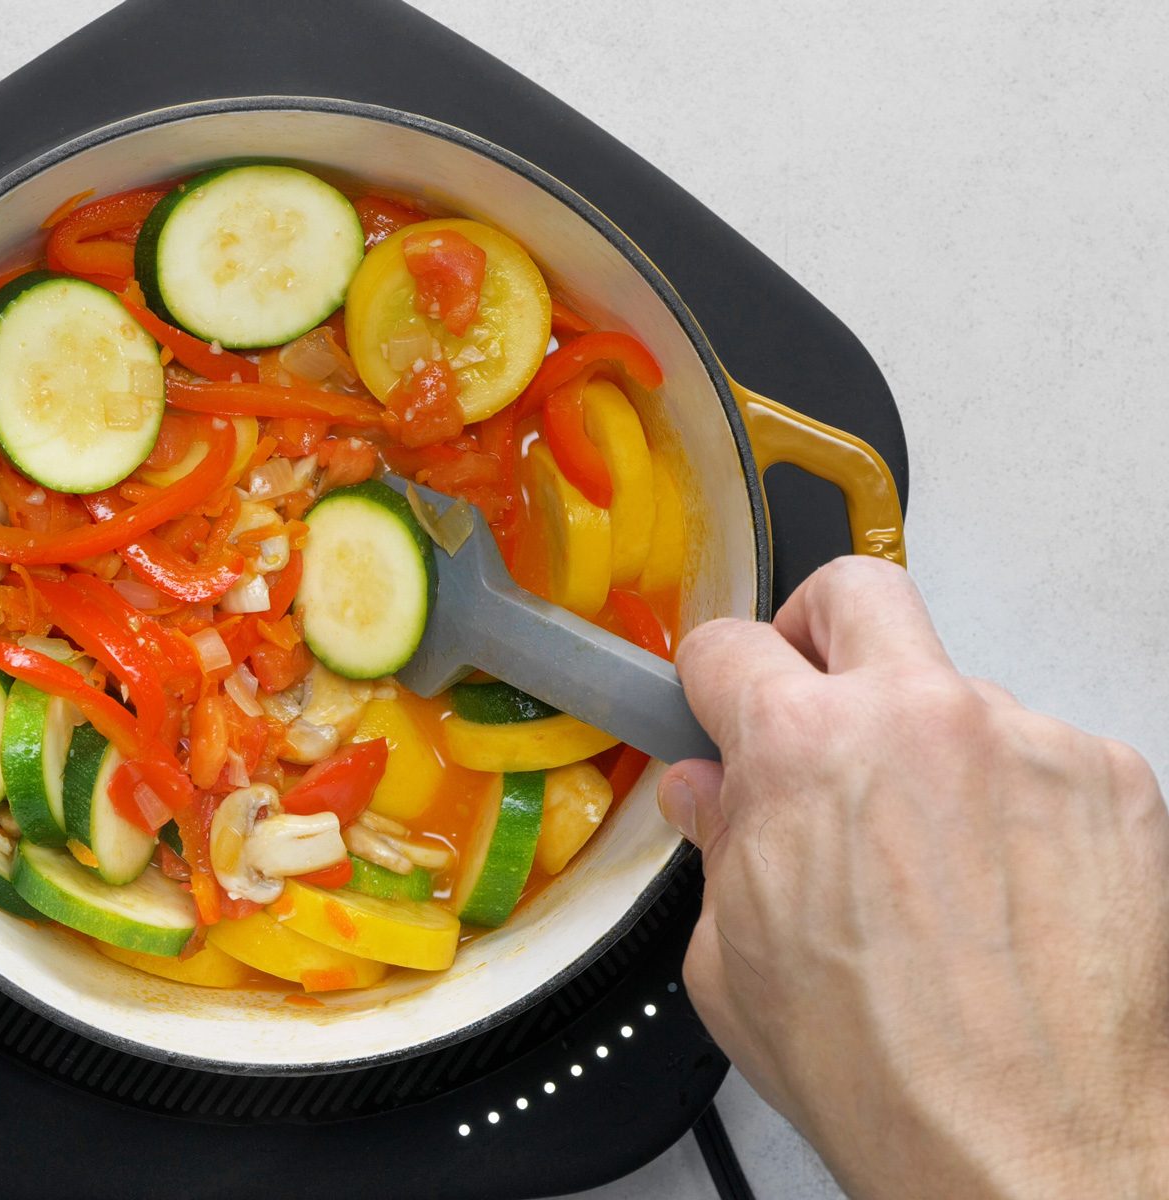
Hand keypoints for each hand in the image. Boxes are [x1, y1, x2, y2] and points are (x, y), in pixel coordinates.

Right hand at [661, 556, 1168, 1199]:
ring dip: (931, 747)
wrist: (1032, 1148)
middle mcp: (923, 720)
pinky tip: (1001, 885)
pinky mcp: (1114, 783)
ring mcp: (1030, 743)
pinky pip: (1043, 754)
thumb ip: (718, 847)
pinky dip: (1015, 801)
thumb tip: (711, 799)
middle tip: (812, 692)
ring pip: (959, 689)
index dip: (710, 677)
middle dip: (816, 630)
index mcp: (804, 750)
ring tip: (932, 858)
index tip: (720, 697)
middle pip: (857, 590)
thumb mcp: (731, 961)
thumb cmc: (886, 1072)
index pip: (729, 646)